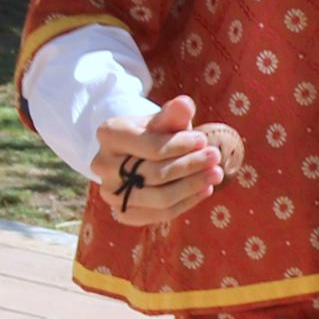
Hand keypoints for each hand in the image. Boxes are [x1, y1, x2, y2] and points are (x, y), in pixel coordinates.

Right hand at [94, 95, 247, 225]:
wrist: (140, 155)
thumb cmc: (156, 133)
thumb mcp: (164, 119)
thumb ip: (173, 114)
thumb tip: (185, 104)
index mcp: (109, 135)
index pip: (150, 147)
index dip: (180, 146)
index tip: (204, 140)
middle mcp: (102, 165)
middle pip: (154, 174)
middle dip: (190, 166)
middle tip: (216, 157)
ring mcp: (110, 193)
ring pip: (159, 198)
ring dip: (192, 187)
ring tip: (216, 174)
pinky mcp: (123, 213)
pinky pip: (159, 214)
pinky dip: (185, 203)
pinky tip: (204, 190)